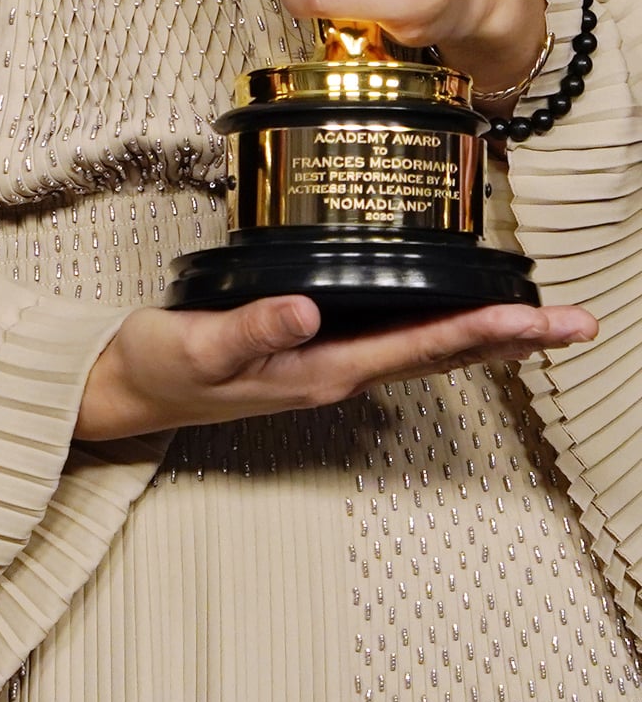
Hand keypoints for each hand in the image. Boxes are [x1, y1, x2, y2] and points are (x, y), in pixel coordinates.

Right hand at [75, 294, 596, 440]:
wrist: (124, 392)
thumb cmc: (159, 369)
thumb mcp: (197, 346)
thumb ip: (251, 330)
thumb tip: (307, 311)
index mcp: (321, 371)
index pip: (419, 347)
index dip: (481, 328)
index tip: (534, 315)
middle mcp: (337, 373)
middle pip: (444, 352)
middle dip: (512, 338)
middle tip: (576, 323)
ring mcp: (327, 365)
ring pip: (426, 347)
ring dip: (487, 333)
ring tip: (540, 319)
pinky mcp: (310, 349)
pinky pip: (394, 337)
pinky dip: (438, 323)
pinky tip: (448, 310)